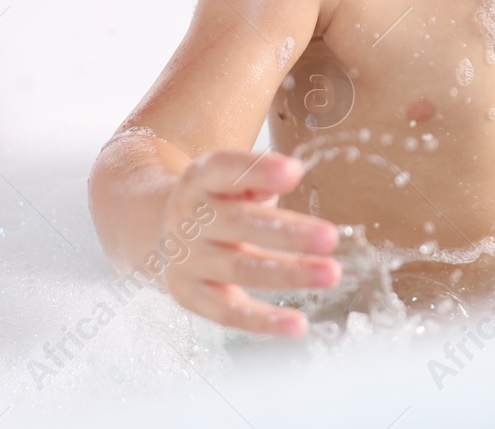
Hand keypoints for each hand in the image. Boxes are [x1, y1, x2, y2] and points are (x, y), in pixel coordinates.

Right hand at [159, 149, 340, 335]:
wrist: (163, 233)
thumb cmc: (217, 202)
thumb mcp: (229, 179)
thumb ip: (256, 179)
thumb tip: (289, 175)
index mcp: (200, 179)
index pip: (225, 169)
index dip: (258, 171)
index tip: (294, 172)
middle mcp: (189, 218)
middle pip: (239, 223)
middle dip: (288, 231)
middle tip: (331, 236)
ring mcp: (187, 260)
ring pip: (240, 269)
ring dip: (289, 273)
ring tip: (331, 273)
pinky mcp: (190, 296)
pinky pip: (228, 312)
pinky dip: (264, 320)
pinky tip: (299, 324)